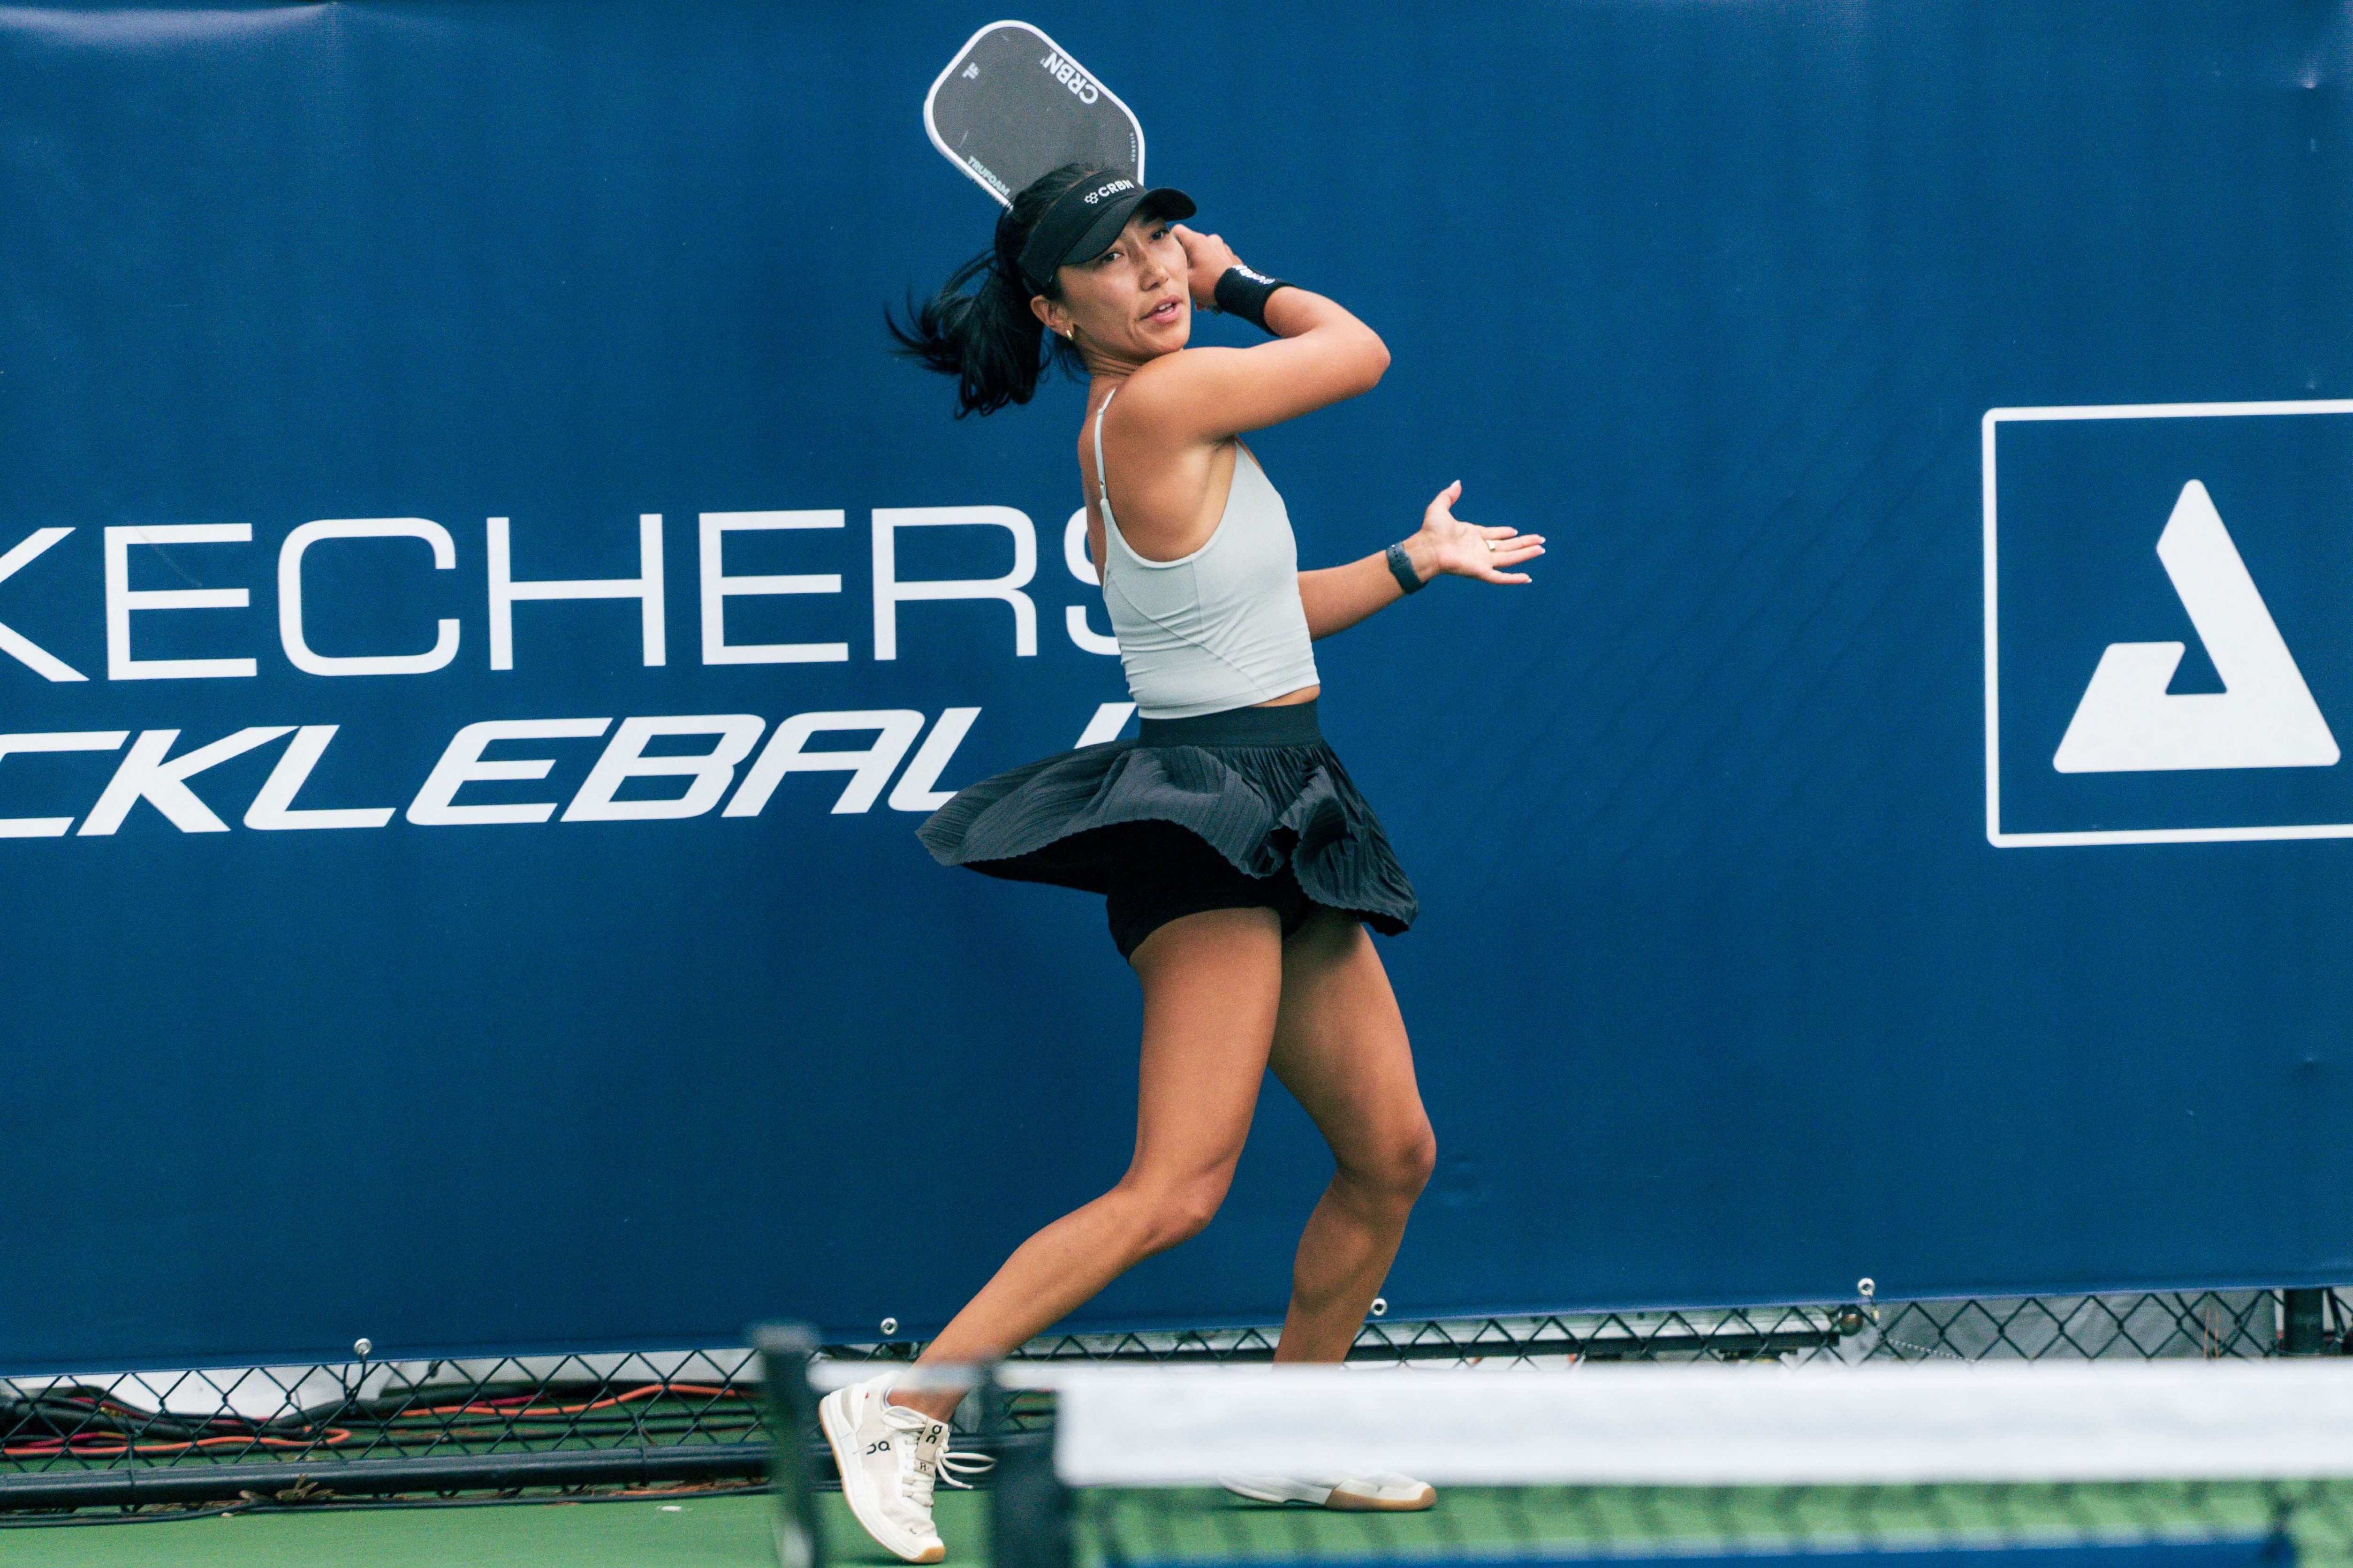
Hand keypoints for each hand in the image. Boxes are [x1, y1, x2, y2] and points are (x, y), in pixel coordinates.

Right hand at [1171, 224, 1240, 309]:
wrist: (1240, 292)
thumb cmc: (1211, 285)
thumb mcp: (1187, 280)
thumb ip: (1175, 270)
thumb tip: (1170, 267)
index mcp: (1197, 241)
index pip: (1177, 230)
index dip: (1170, 242)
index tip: (1171, 256)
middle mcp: (1211, 240)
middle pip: (1191, 248)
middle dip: (1187, 266)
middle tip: (1187, 283)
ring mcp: (1222, 247)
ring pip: (1203, 258)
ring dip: (1199, 274)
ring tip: (1200, 295)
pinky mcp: (1230, 257)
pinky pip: (1215, 263)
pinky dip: (1211, 274)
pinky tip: (1211, 291)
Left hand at [1403, 482, 1541, 585]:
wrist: (1426, 547)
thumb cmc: (1430, 530)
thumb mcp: (1439, 507)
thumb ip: (1449, 495)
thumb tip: (1457, 483)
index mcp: (1473, 535)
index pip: (1494, 535)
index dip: (1505, 533)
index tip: (1515, 531)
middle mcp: (1480, 549)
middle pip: (1508, 547)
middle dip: (1524, 544)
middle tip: (1540, 541)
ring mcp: (1482, 561)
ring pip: (1510, 558)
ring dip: (1525, 554)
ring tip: (1541, 550)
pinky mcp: (1481, 571)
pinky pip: (1501, 577)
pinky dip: (1514, 578)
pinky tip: (1527, 578)